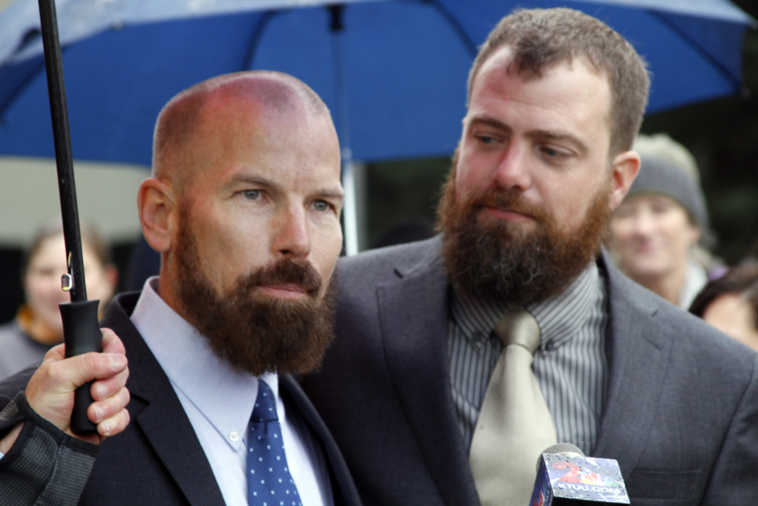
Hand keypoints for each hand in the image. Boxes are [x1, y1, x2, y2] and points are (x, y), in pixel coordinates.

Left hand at [24, 327, 129, 444]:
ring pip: (124, 394)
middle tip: (93, 393)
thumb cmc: (40, 407)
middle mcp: (90, 375)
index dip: (114, 350)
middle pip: (121, 369)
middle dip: (110, 385)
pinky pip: (124, 415)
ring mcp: (100, 396)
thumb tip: (120, 360)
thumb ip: (89, 363)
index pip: (107, 342)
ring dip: (109, 406)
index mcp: (76, 357)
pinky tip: (100, 426)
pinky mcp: (107, 416)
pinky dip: (114, 421)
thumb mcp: (59, 376)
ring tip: (91, 415)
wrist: (41, 443)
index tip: (110, 363)